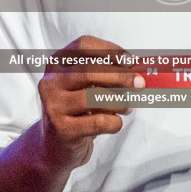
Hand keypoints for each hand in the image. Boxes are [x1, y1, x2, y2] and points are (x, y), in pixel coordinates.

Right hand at [37, 35, 142, 168]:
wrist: (55, 146)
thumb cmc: (78, 110)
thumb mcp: (86, 86)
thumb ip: (106, 74)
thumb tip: (137, 70)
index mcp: (56, 64)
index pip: (83, 45)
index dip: (110, 51)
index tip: (130, 61)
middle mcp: (51, 82)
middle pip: (89, 70)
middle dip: (121, 76)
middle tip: (140, 83)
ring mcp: (54, 106)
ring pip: (96, 97)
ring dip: (121, 102)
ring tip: (126, 107)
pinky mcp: (63, 130)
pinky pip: (100, 122)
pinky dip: (115, 122)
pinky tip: (114, 123)